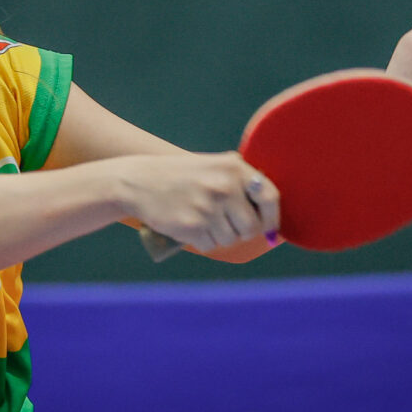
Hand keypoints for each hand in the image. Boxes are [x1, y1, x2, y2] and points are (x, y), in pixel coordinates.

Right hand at [114, 152, 279, 251]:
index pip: (270, 197)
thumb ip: (241, 185)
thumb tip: (273, 226)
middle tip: (224, 222)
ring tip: (200, 217)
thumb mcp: (212, 166)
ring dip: (219, 235)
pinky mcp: (192, 226)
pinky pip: (210, 245)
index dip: (272, 217)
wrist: (138, 182)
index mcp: (233, 167)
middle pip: (252, 227)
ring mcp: (208, 207)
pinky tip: (188, 223)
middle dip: (241, 230)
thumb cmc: (181, 176)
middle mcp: (224, 186)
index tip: (269, 227)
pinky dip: (202, 240)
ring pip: (231, 239)